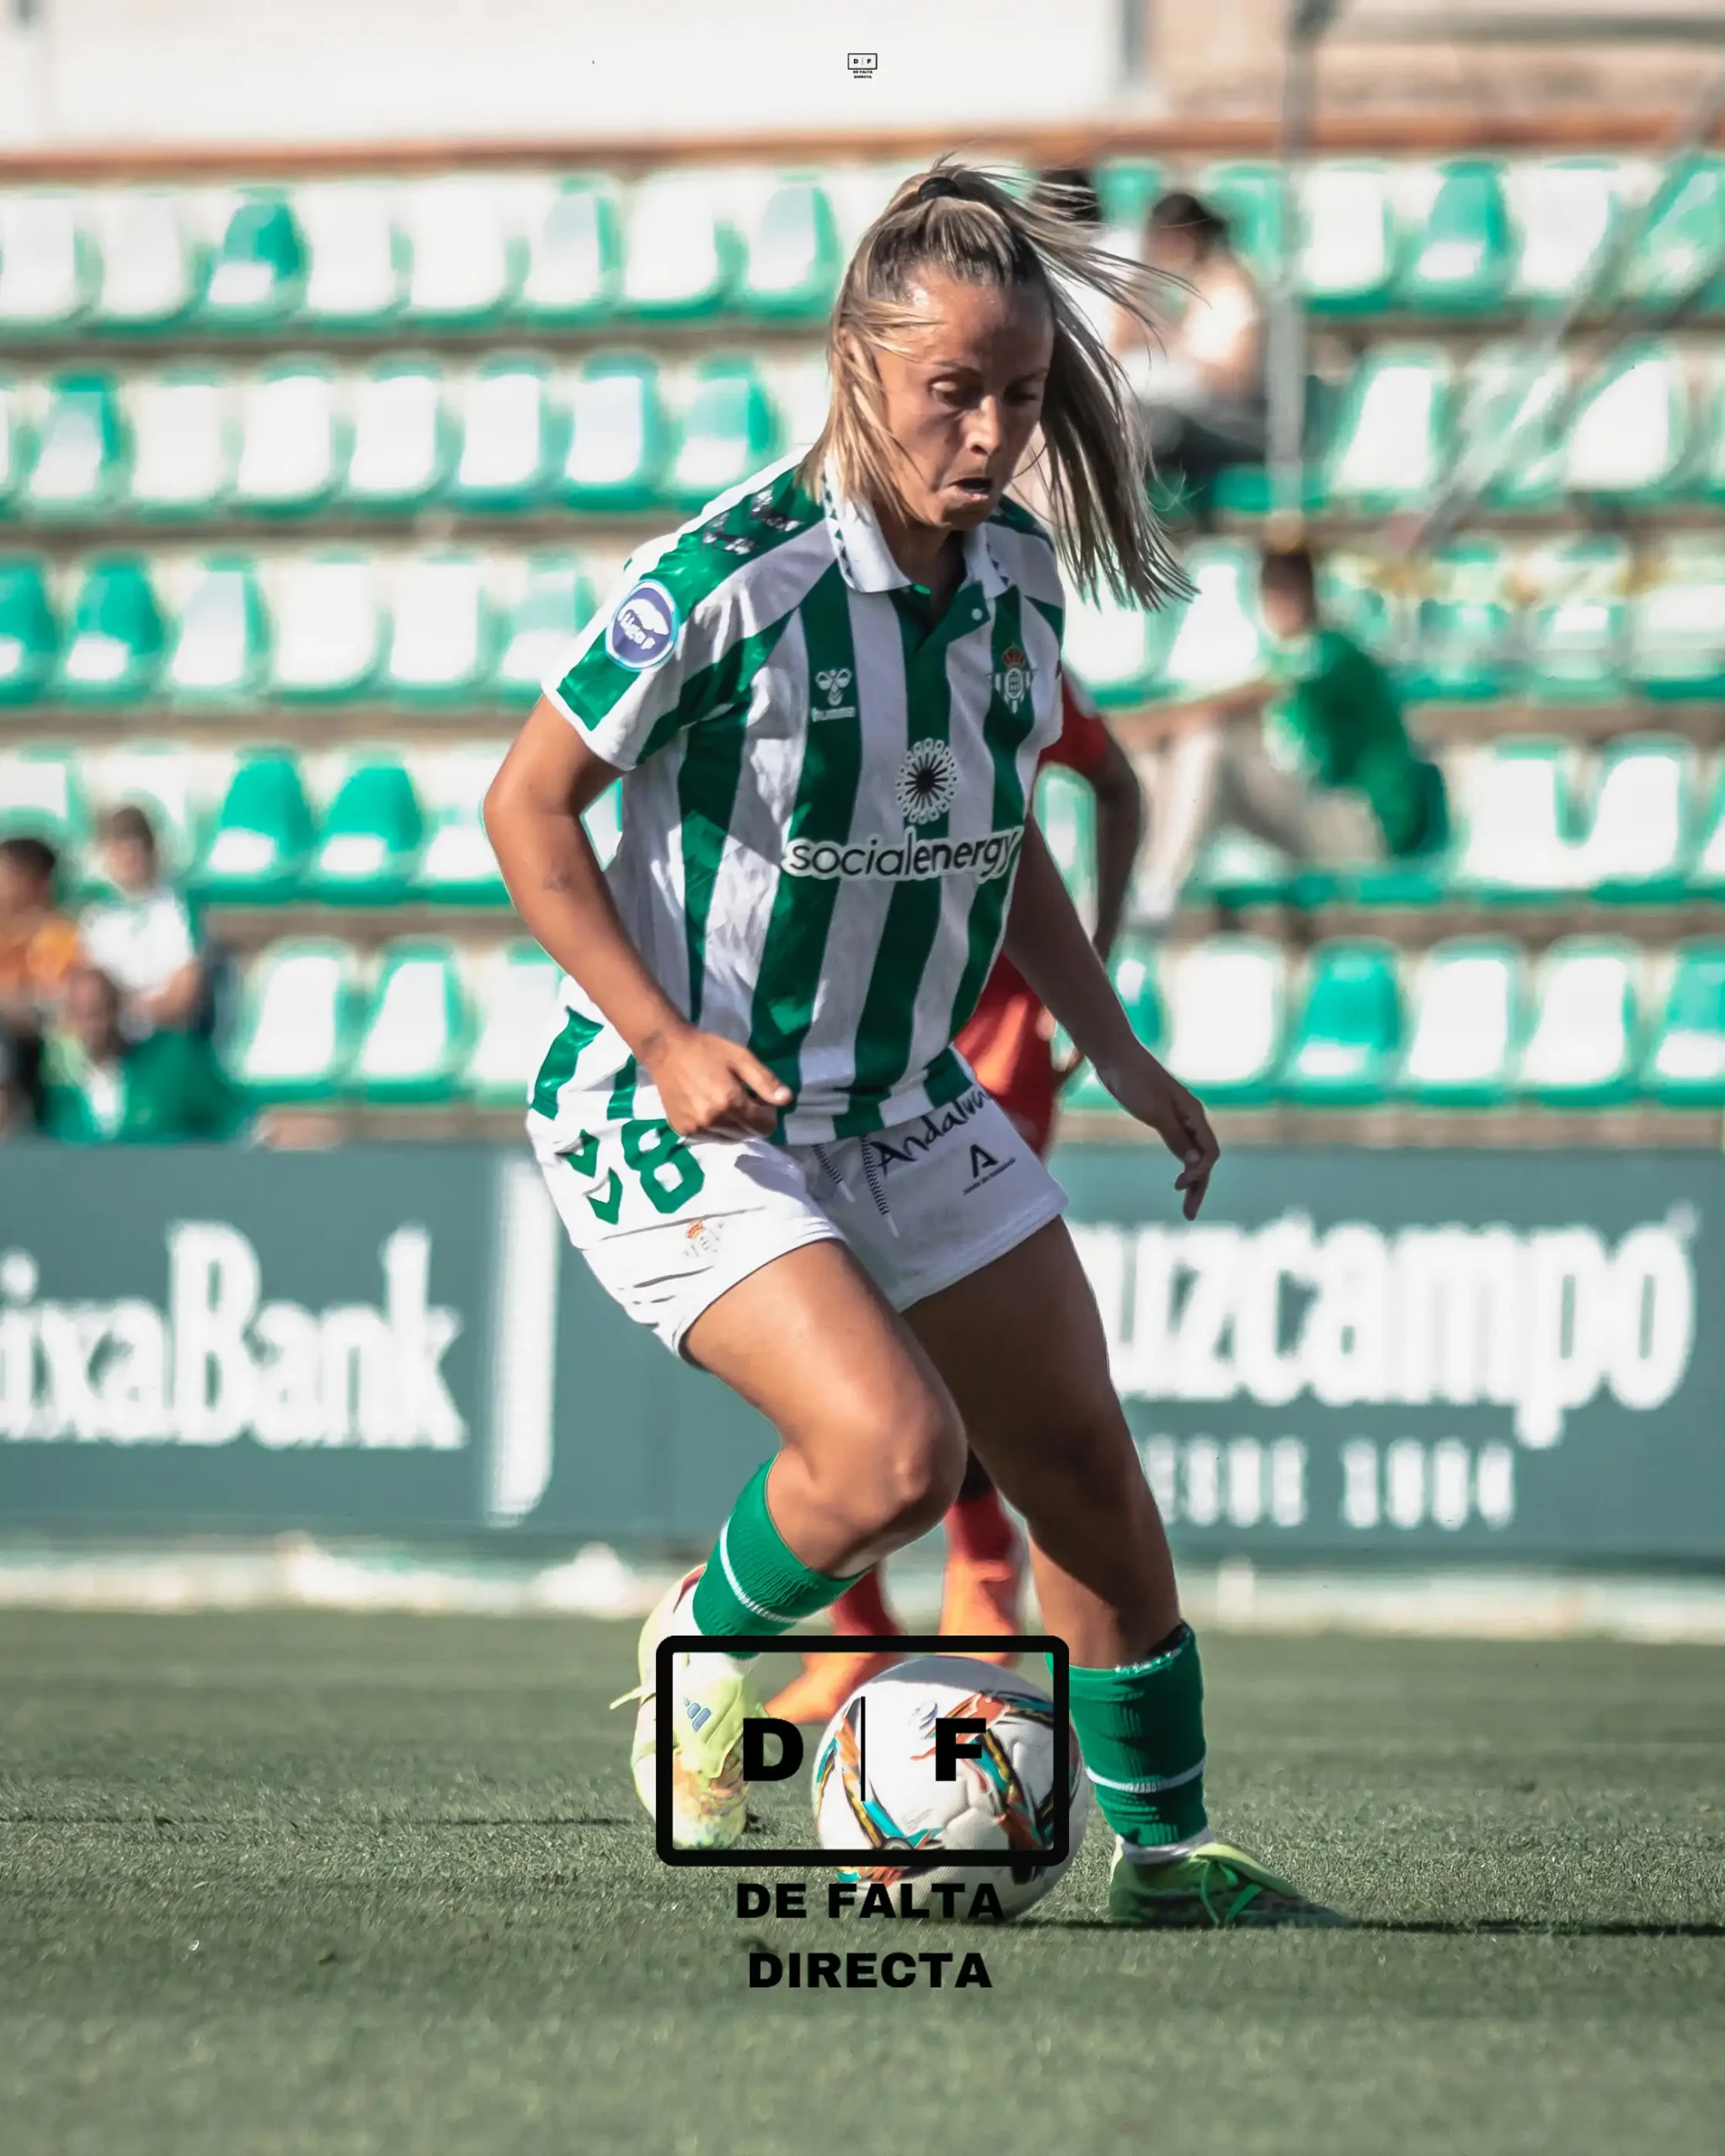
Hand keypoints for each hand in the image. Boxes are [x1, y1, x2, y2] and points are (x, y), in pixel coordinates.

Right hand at [640, 1023, 790, 1140]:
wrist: (666, 1050)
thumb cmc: (707, 1050)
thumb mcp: (741, 1057)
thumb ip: (765, 1081)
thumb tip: (786, 1100)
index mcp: (730, 1102)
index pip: (765, 1127)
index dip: (768, 1113)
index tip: (759, 1096)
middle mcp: (713, 1121)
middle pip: (749, 1135)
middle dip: (752, 1118)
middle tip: (742, 1096)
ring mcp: (696, 1128)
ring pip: (731, 1139)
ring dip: (735, 1125)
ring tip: (724, 1101)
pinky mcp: (683, 1130)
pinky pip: (711, 1137)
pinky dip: (717, 1127)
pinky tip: (709, 1107)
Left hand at [1091, 1043, 1218, 1219]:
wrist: (1114, 1056)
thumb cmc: (1134, 1081)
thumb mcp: (1155, 1111)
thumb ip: (1177, 1137)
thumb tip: (1196, 1163)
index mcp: (1194, 1114)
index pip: (1209, 1153)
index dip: (1199, 1174)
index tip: (1177, 1186)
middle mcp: (1191, 1118)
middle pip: (1205, 1159)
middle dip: (1199, 1186)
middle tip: (1188, 1215)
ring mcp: (1178, 1119)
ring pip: (1193, 1155)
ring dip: (1192, 1180)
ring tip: (1186, 1206)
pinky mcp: (1163, 1118)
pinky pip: (1181, 1147)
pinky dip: (1183, 1165)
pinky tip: (1179, 1179)